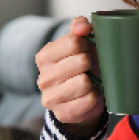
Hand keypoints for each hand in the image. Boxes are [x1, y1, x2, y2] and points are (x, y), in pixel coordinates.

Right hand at [35, 16, 104, 132]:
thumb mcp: (78, 44)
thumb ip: (79, 28)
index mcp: (44, 57)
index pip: (73, 42)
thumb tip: (83, 26)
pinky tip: (90, 95)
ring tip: (91, 82)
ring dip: (94, 81)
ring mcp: (51, 98)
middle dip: (93, 63)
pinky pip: (90, 100)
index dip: (88, 45)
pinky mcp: (63, 113)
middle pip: (82, 61)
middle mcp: (43, 78)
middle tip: (92, 68)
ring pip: (85, 82)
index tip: (88, 50)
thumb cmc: (79, 68)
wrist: (79, 101)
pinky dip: (95, 97)